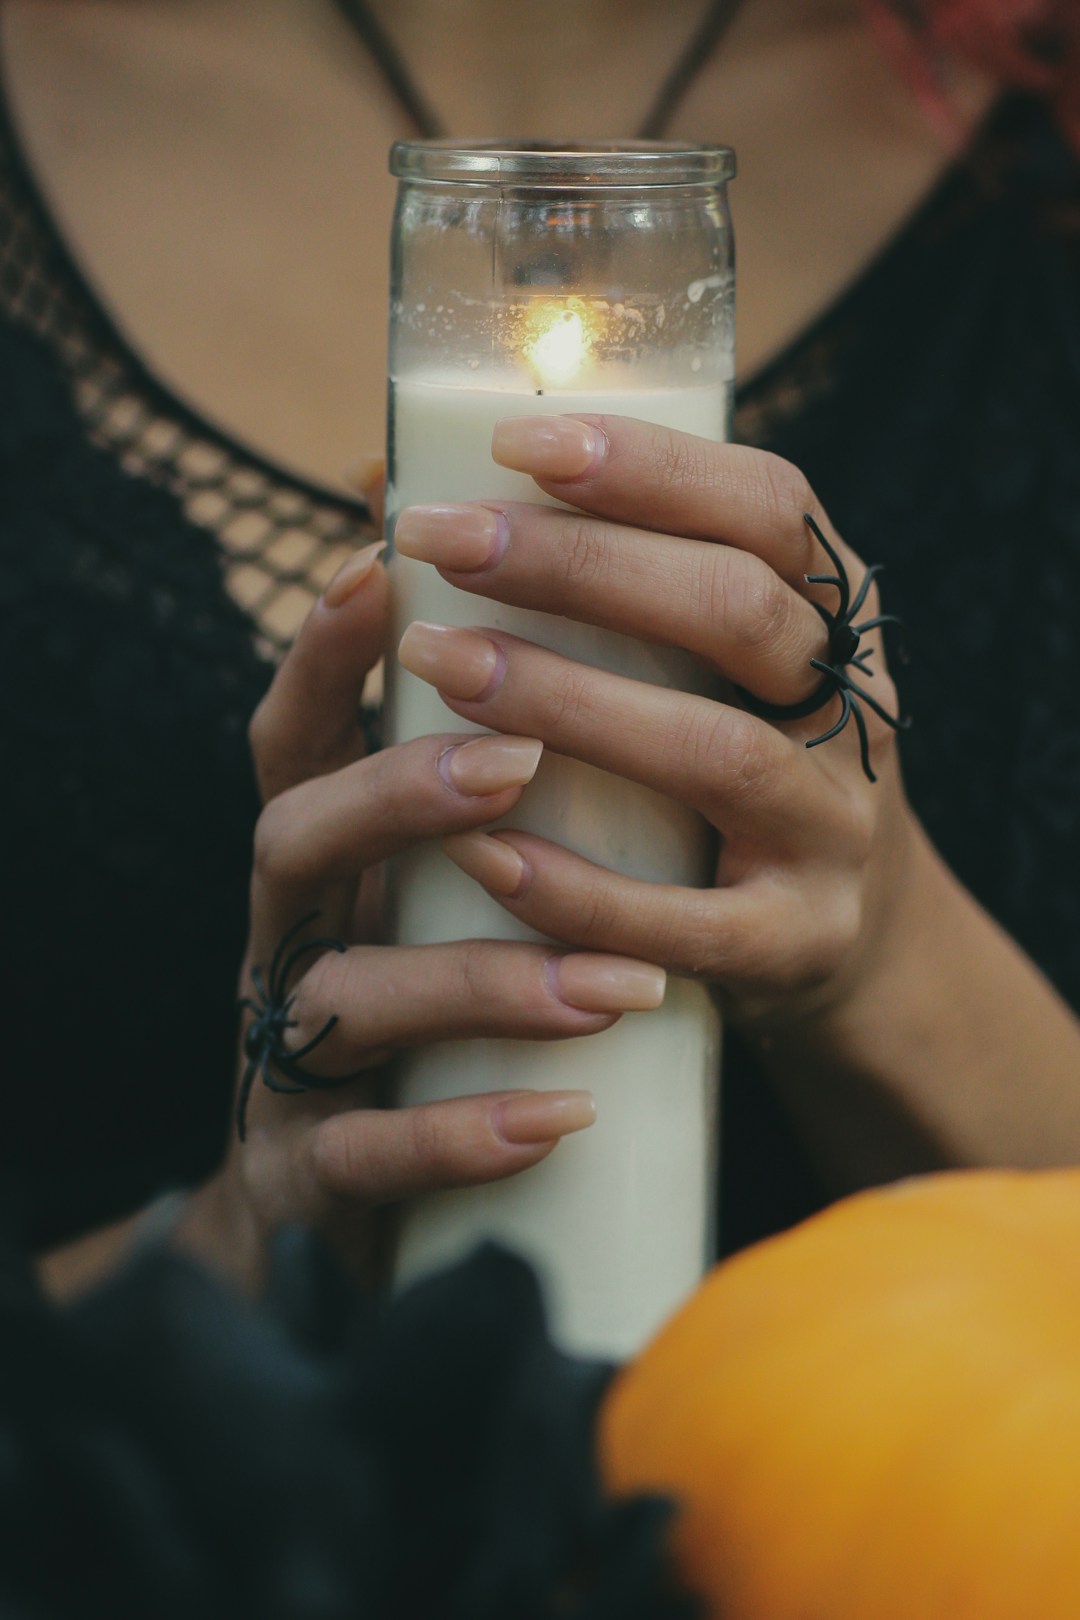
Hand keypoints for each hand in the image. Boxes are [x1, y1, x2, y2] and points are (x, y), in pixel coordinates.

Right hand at [181, 528, 666, 1287]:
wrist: (367, 1201)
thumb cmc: (430, 1007)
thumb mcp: (439, 891)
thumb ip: (484, 799)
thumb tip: (588, 657)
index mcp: (317, 866)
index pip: (296, 738)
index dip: (323, 656)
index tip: (385, 572)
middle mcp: (286, 945)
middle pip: (292, 843)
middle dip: (394, 795)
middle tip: (514, 763)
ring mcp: (286, 1064)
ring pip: (340, 1003)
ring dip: (472, 982)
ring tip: (611, 983)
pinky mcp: (311, 1177)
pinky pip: (366, 1158)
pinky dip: (460, 1136)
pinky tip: (562, 1118)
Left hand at [393, 414, 916, 1037]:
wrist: (837, 936)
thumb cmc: (712, 758)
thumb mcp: (683, 659)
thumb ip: (567, 570)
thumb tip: (377, 479)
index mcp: (829, 612)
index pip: (767, 505)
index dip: (650, 465)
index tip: (514, 443)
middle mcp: (850, 709)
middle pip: (738, 611)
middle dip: (581, 567)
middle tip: (441, 542)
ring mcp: (834, 831)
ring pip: (720, 754)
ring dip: (569, 702)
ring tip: (437, 664)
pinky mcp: (797, 943)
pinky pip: (690, 921)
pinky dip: (579, 886)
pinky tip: (479, 850)